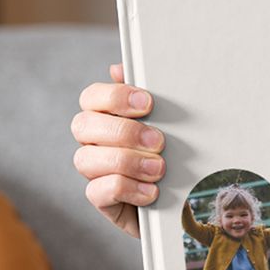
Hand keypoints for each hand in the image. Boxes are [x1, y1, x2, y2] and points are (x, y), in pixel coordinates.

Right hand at [71, 64, 164, 237]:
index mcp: (107, 117)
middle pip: (82, 125)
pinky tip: (151, 192)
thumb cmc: (176, 154)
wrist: (186, 199)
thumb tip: (119, 69)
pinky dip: (126, 189)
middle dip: (123, 131)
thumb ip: (150, 98)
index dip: (114, 97)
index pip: (91, 97)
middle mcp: (95, 142)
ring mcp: (96, 172)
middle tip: (158, 141)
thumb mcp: (172, 124)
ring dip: (126, 162)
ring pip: (85, 159)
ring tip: (159, 169)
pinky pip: (96, 192)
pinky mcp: (103, 201)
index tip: (148, 104)